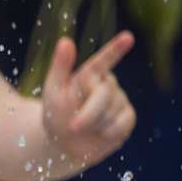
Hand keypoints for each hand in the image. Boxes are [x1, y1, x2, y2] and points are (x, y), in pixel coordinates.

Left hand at [41, 33, 136, 168]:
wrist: (65, 143)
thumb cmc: (57, 114)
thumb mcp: (53, 91)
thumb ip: (60, 67)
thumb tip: (65, 40)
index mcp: (90, 74)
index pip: (102, 61)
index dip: (115, 50)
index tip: (128, 37)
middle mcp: (108, 83)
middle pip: (103, 95)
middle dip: (87, 114)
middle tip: (73, 127)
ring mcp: (120, 100)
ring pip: (110, 113)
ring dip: (92, 125)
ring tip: (84, 127)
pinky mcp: (128, 117)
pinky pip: (120, 125)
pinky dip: (105, 134)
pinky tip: (99, 133)